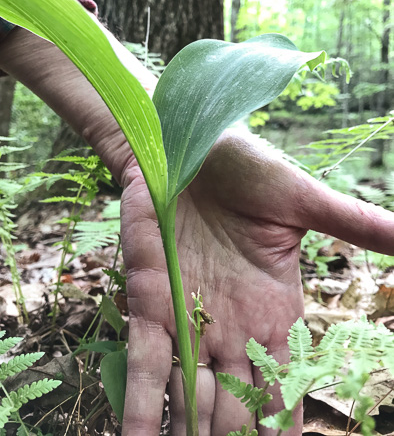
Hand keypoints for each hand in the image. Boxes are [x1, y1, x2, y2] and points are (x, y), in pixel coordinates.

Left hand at [120, 129, 393, 435]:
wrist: (184, 143)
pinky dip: (142, 407)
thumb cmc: (244, 166)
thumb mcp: (303, 199)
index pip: (284, 386)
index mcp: (273, 309)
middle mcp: (231, 326)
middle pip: (236, 407)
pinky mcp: (149, 302)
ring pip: (191, 398)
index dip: (284, 429)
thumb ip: (355, 225)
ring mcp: (188, 317)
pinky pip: (146, 365)